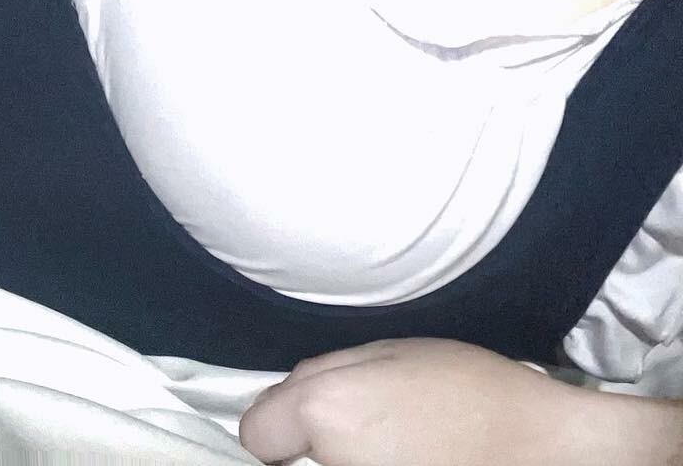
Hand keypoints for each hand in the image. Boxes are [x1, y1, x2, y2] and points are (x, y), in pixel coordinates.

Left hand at [238, 338, 588, 465]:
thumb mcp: (390, 351)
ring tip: (402, 443)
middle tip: (372, 425)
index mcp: (325, 410)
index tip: (309, 418)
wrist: (548, 450)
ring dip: (349, 457)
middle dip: (317, 440)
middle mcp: (334, 464)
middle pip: (294, 456)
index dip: (280, 420)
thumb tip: (287, 395)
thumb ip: (324, 371)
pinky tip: (414, 459)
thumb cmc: (474, 391)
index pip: (258, 432)